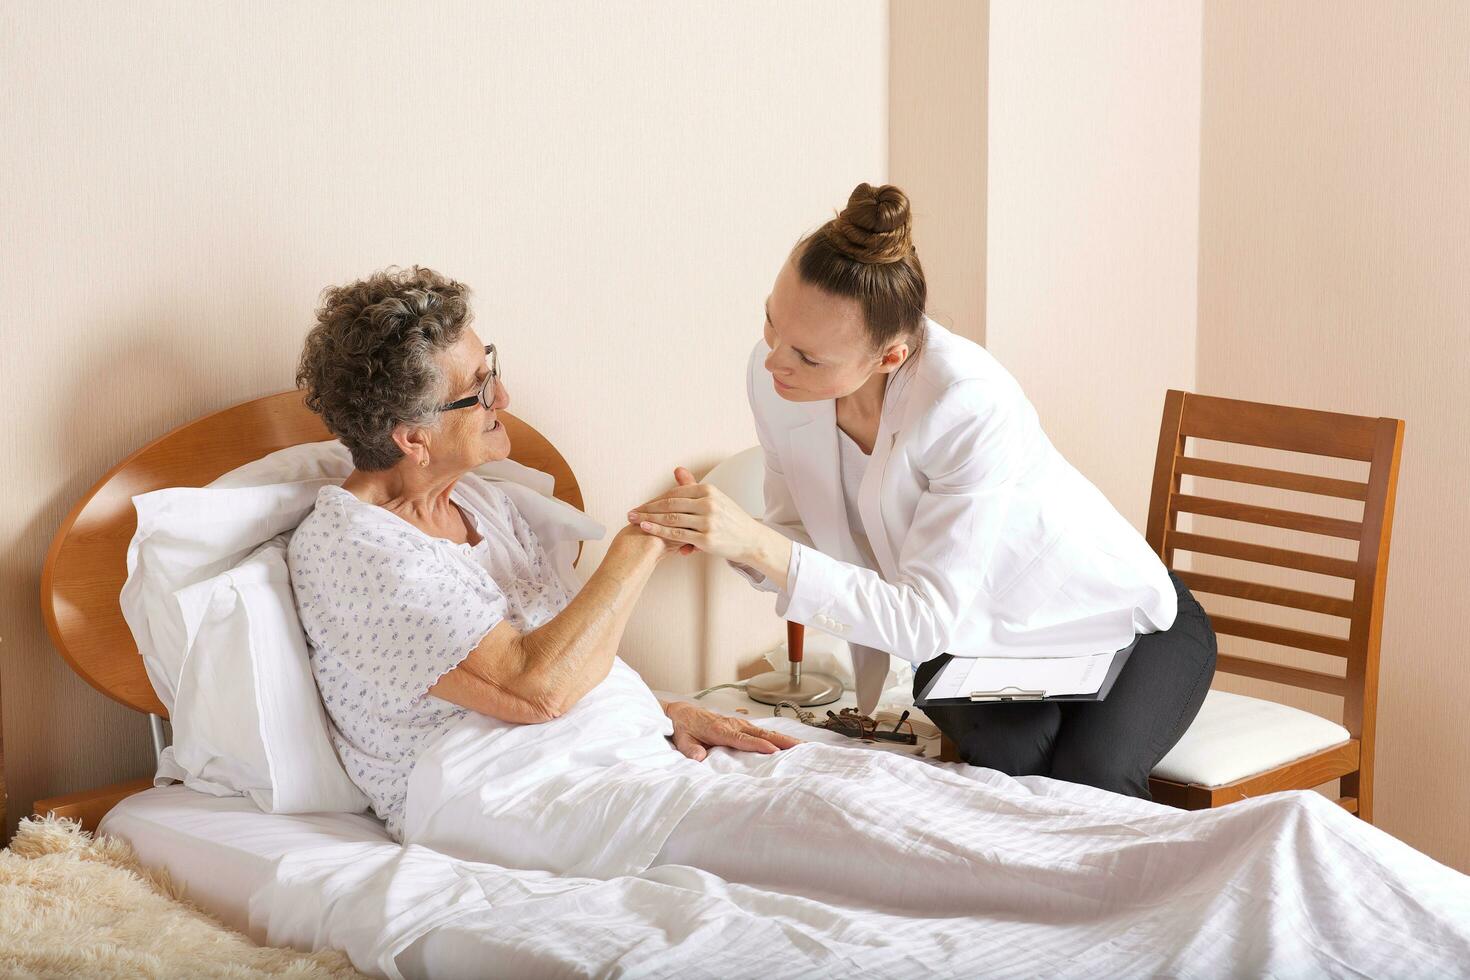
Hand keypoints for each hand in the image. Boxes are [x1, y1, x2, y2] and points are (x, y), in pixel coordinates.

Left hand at [628, 466, 768, 563]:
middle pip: (670, 504)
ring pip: (671, 519)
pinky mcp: (707, 539)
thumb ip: (693, 486)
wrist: (751, 539)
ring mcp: (708, 521)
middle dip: (647, 508)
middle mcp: (708, 503)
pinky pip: (678, 534)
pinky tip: (647, 529)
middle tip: (630, 513)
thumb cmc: (730, 519)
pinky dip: (660, 531)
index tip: (641, 505)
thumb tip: (678, 470)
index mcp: (708, 491)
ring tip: (634, 521)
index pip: (675, 493)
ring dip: (649, 519)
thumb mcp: (714, 498)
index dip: (655, 499)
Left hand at [662, 700, 801, 761]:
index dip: (758, 745)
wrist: (682, 713)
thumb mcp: (682, 740)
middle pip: (762, 733)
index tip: (773, 751)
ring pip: (767, 731)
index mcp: (721, 730)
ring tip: (803, 746)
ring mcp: (740, 724)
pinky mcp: (743, 725)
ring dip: (785, 738)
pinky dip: (779, 737)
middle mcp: (734, 725)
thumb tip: (698, 757)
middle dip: (782, 740)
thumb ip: (690, 749)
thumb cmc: (684, 728)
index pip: (743, 739)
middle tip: (800, 747)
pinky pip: (764, 731)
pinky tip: (791, 743)